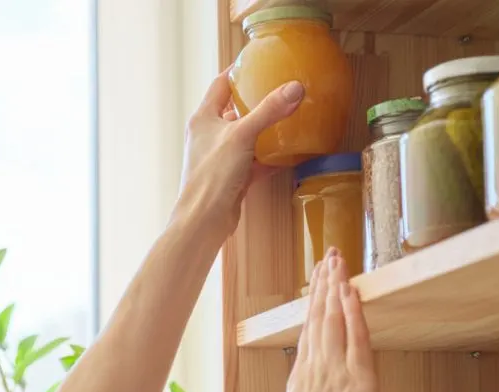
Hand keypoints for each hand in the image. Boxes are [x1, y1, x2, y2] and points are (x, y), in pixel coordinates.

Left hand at [173, 70, 303, 237]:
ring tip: (289, 118)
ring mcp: (221, 157)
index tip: (257, 63)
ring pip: (247, 138)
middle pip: (235, 111)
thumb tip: (294, 88)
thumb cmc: (212, 176)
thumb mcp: (242, 135)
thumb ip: (269, 111)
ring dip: (265, 131)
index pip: (220, 85)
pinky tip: (288, 154)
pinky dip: (270, 158)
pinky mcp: (232, 177)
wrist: (204, 220)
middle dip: (257, 102)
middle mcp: (209, 135)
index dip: (238, 72)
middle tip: (279, 91)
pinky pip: (255, 162)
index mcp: (203, 118)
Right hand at [274, 248, 376, 391]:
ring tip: (338, 262)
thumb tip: (314, 381)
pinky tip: (351, 293)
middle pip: (320, 315)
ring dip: (336, 288)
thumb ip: (308, 391)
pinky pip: (356, 340)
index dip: (315, 298)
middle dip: (324, 283)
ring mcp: (335, 371)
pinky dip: (353, 315)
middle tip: (329, 255)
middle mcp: (316, 366)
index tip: (317, 277)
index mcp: (303, 373)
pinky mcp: (357, 381)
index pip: (310, 325)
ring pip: (334, 320)